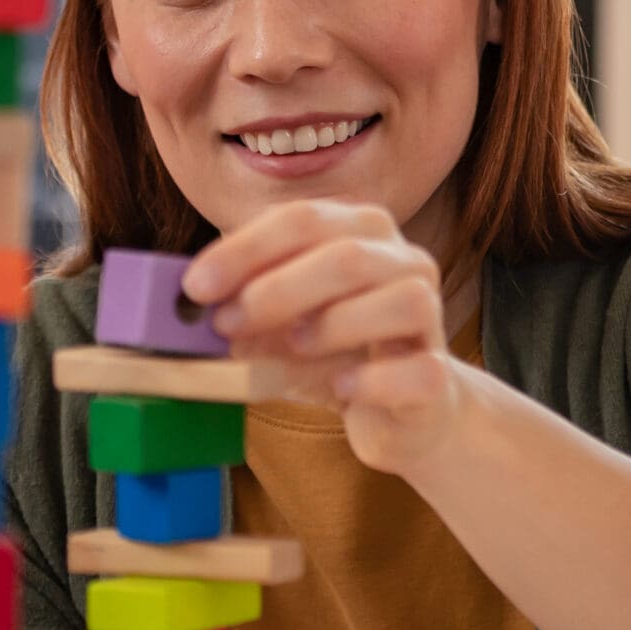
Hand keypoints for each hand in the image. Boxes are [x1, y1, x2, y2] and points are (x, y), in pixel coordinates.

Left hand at [185, 201, 471, 474]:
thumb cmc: (336, 355)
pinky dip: (372, 380)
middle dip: (278, 288)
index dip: (246, 250)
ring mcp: (430, 316)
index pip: (303, 219)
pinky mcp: (439, 375)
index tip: (197, 286)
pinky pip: (417, 370)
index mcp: (361, 231)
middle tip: (228, 322)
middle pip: (348, 255)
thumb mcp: (279, 325)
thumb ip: (243, 310)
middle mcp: (404, 261)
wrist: (402, 410)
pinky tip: (343, 389)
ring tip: (295, 347)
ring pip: (399, 300)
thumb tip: (191, 313)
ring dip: (333, 325)